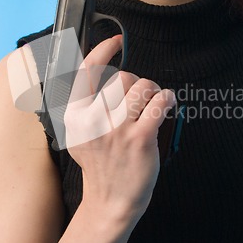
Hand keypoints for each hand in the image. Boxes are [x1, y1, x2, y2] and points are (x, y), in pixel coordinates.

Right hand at [64, 35, 175, 224]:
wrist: (110, 201)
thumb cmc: (100, 165)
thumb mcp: (78, 134)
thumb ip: (84, 105)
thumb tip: (102, 71)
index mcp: (75, 115)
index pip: (86, 70)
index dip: (103, 50)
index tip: (116, 41)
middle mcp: (93, 120)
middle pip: (123, 77)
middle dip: (136, 83)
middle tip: (140, 98)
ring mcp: (116, 130)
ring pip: (142, 85)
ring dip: (153, 91)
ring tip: (152, 103)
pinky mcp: (140, 139)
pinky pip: (160, 101)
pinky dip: (167, 98)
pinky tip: (166, 104)